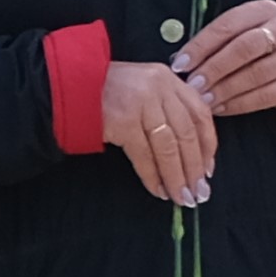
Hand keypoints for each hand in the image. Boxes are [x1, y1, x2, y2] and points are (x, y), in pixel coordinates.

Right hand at [97, 60, 219, 203]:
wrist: (67, 86)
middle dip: (195, 168)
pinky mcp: (122, 121)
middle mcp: (158, 88)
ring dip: (177, 177)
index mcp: (168, 79)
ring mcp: (141, 103)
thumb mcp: (143, 89)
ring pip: (168, 148)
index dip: (208, 144)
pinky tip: (158, 190)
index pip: (200, 114)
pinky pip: (144, 155)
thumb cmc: (104, 91)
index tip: (209, 169)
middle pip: (187, 134)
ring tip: (181, 197)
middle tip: (199, 192)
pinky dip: (153, 176)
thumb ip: (167, 108)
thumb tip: (191, 150)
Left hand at [177, 0, 275, 116]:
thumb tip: (181, 61)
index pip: (228, 24)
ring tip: (203, 99)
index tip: (180, 64)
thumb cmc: (259, 49)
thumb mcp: (243, 33)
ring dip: (225, 89)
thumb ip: (217, 42)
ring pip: (256, 74)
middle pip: (246, 47)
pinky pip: (266, 96)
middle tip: (193, 84)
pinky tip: (221, 107)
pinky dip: (239, 104)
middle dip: (215, 68)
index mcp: (264, 10)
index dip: (202, 45)